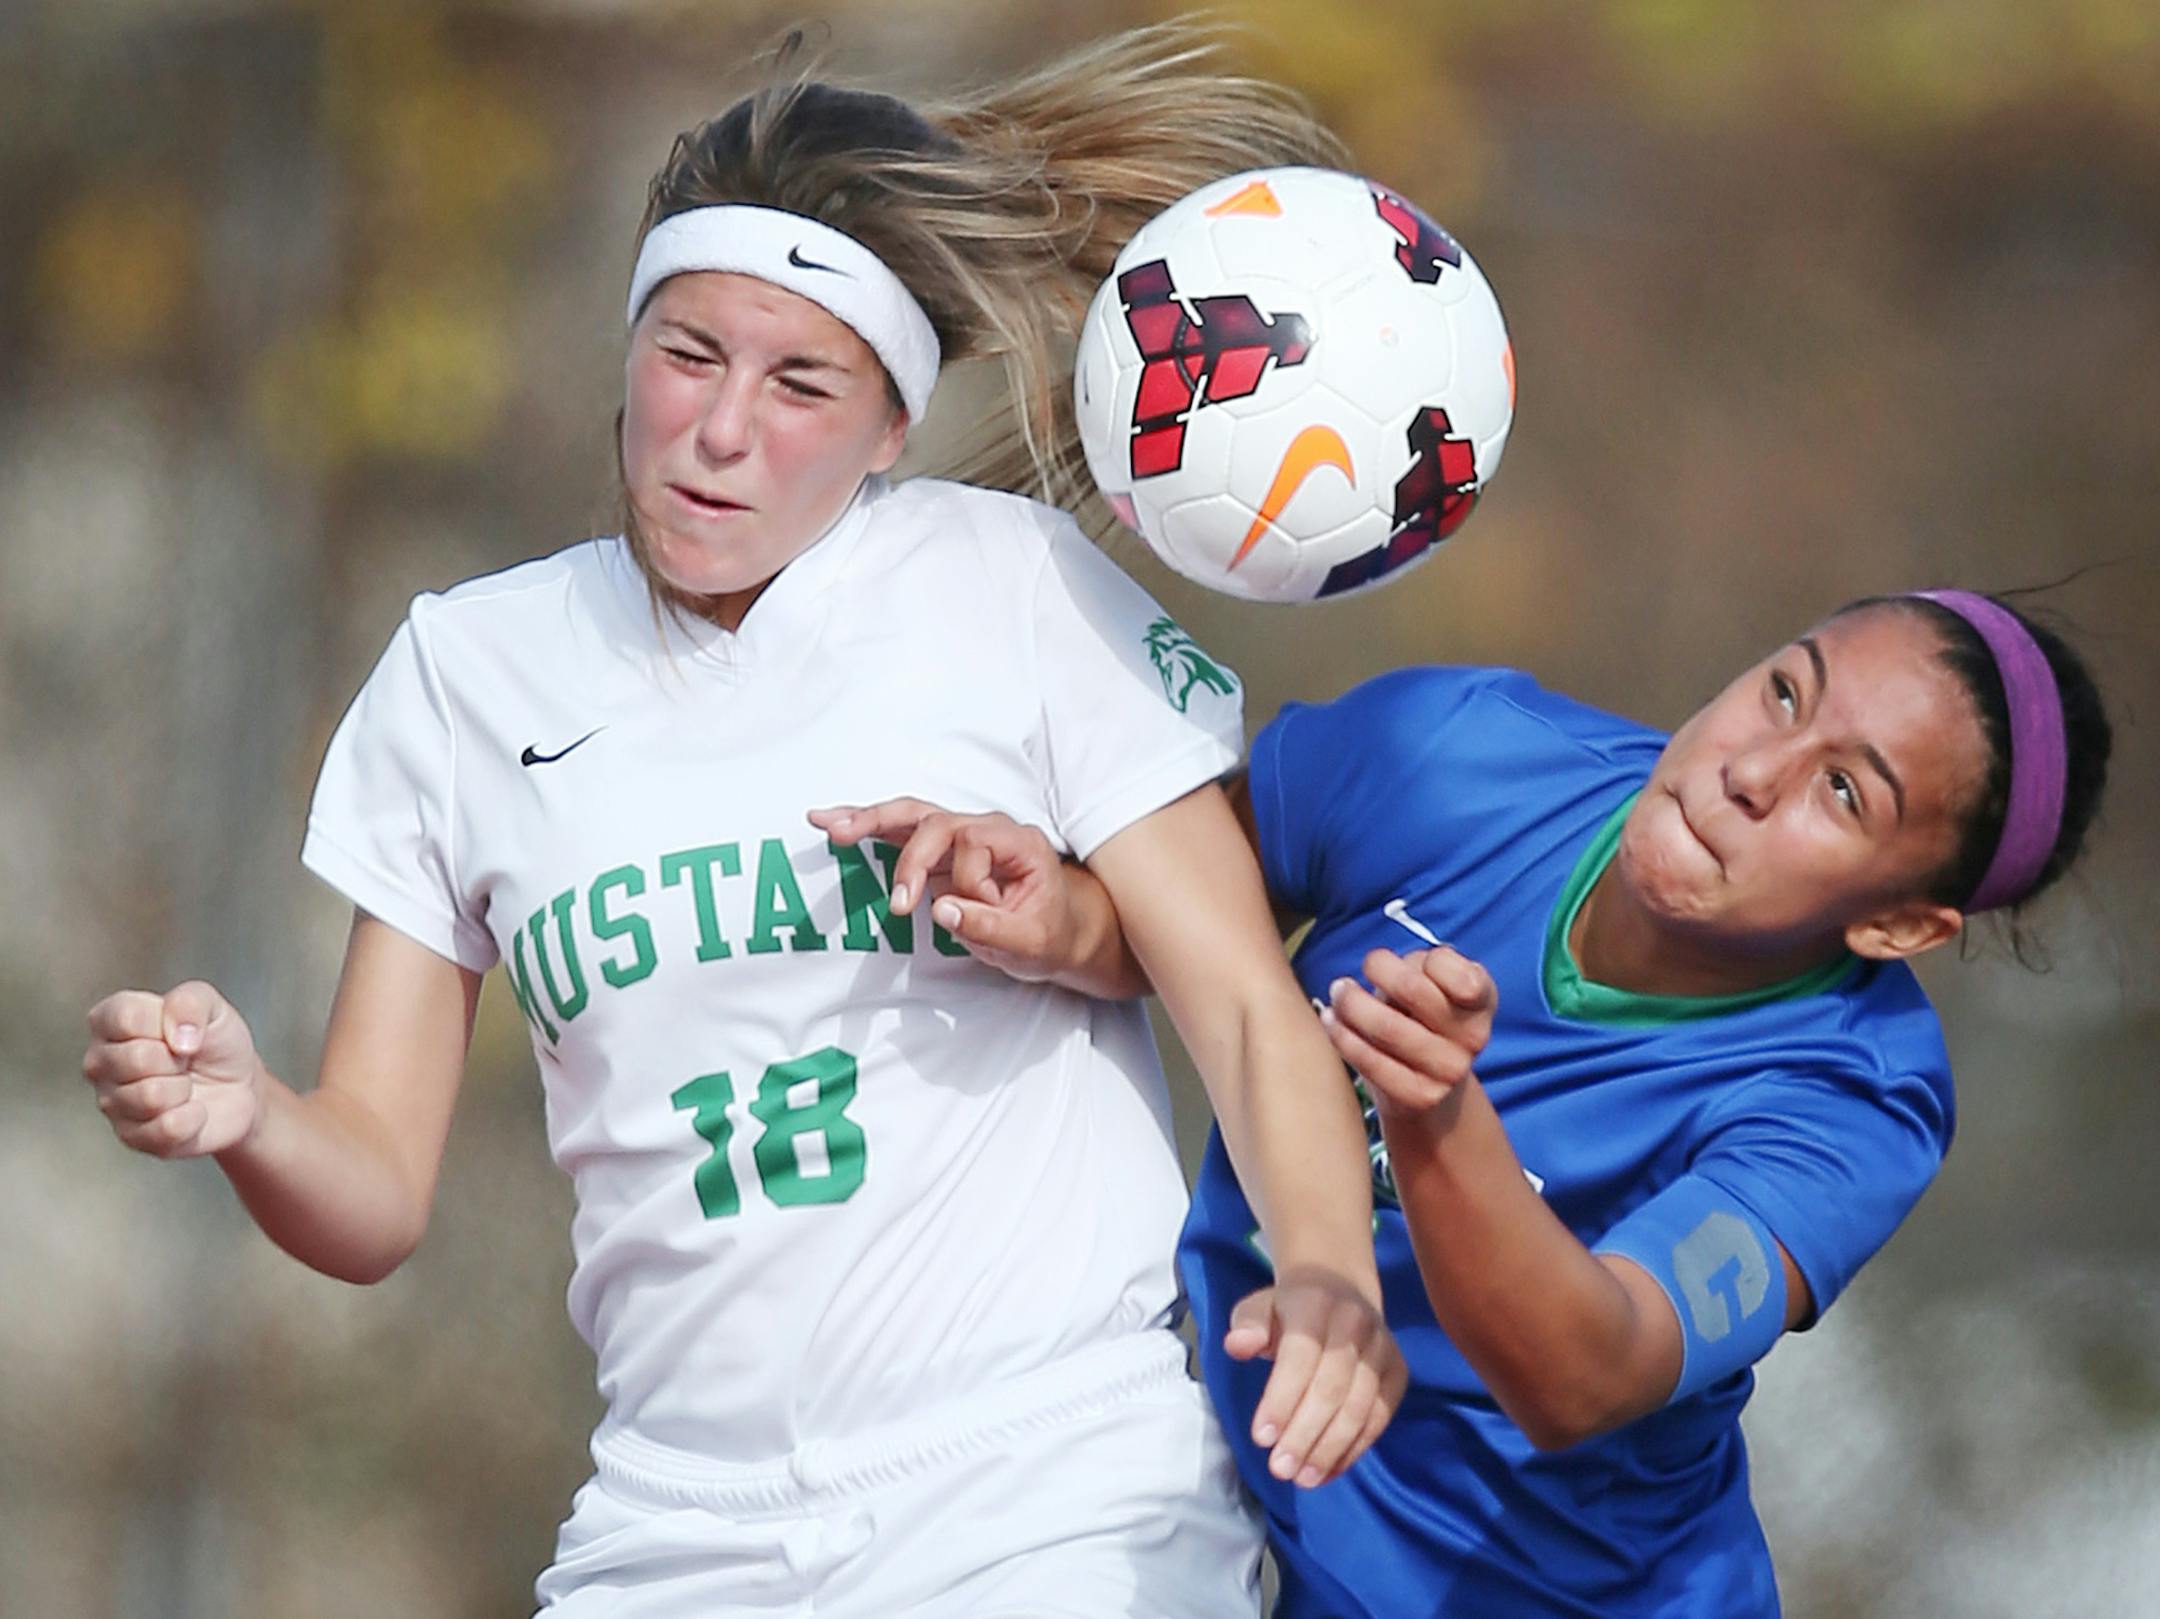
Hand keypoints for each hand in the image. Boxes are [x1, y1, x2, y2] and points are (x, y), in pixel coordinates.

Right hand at [82, 982, 264, 1157]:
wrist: (238, 1085)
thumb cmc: (214, 1042)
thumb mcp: (212, 1006)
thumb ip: (190, 1002)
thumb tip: (177, 1038)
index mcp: (109, 1021)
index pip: (125, 1017)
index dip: (167, 1023)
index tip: (180, 1029)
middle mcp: (99, 1062)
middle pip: (137, 1058)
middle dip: (178, 1059)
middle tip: (185, 1060)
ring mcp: (111, 1102)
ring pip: (151, 1096)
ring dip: (185, 1089)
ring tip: (185, 1084)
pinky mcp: (132, 1137)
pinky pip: (167, 1128)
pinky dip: (193, 1118)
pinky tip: (191, 1110)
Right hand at [808, 798, 1082, 982]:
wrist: (1057, 932)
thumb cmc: (1047, 935)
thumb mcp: (1030, 943)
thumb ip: (990, 927)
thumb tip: (941, 910)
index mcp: (1019, 841)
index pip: (976, 846)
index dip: (969, 884)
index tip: (975, 916)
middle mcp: (989, 828)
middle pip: (939, 823)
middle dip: (912, 860)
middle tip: (900, 903)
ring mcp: (961, 834)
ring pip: (911, 817)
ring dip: (870, 820)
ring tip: (829, 825)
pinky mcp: (939, 848)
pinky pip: (899, 831)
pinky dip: (866, 826)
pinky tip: (829, 823)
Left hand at [1224, 1270, 1405, 1486]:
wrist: (1340, 1288)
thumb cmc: (1289, 1310)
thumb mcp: (1259, 1307)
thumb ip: (1248, 1325)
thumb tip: (1237, 1345)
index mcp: (1316, 1303)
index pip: (1300, 1357)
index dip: (1281, 1400)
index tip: (1261, 1439)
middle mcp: (1355, 1323)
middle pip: (1332, 1388)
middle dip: (1305, 1434)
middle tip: (1280, 1469)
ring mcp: (1382, 1348)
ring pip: (1360, 1406)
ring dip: (1331, 1448)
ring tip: (1303, 1478)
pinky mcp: (1397, 1371)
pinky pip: (1380, 1416)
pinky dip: (1355, 1448)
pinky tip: (1328, 1471)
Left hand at [1320, 946, 1496, 1117]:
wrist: (1428, 1083)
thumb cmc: (1422, 1013)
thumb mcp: (1432, 981)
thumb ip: (1420, 966)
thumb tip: (1379, 966)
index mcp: (1481, 1000)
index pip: (1460, 972)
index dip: (1428, 961)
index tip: (1411, 964)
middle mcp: (1474, 1036)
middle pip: (1412, 989)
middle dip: (1375, 970)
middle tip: (1353, 973)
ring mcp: (1450, 1069)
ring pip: (1386, 1026)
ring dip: (1350, 1004)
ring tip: (1338, 994)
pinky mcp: (1420, 1096)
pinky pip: (1370, 1060)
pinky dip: (1342, 1035)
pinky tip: (1332, 1021)